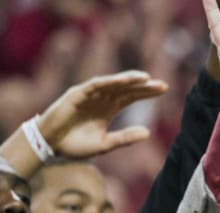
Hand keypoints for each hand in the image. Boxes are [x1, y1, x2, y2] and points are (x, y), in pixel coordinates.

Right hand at [38, 70, 167, 158]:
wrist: (49, 146)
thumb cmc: (75, 145)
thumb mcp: (104, 144)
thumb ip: (124, 138)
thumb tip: (149, 133)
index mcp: (109, 108)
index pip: (132, 96)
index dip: (147, 92)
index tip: (164, 89)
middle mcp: (102, 98)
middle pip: (127, 88)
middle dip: (144, 86)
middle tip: (162, 84)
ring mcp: (90, 94)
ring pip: (114, 83)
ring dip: (129, 79)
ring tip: (146, 78)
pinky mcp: (78, 93)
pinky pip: (96, 84)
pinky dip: (110, 81)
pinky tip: (124, 80)